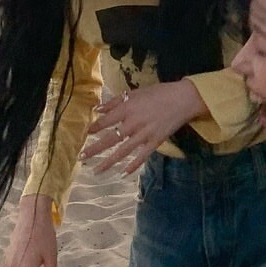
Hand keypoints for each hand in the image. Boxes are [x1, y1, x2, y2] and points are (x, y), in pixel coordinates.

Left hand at [83, 79, 204, 176]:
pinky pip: (141, 156)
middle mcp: (133, 123)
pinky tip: (123, 174)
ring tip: (96, 171)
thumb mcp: (136, 92)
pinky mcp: (155, 142)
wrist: (183, 99)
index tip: (85, 134)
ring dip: (108, 162)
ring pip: (123, 151)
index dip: (94, 127)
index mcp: (128, 108)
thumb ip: (116, 101)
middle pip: (110, 139)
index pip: (106, 121)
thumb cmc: (159, 93)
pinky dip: (132, 166)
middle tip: (82, 157)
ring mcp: (144, 134)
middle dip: (95, 149)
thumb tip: (98, 108)